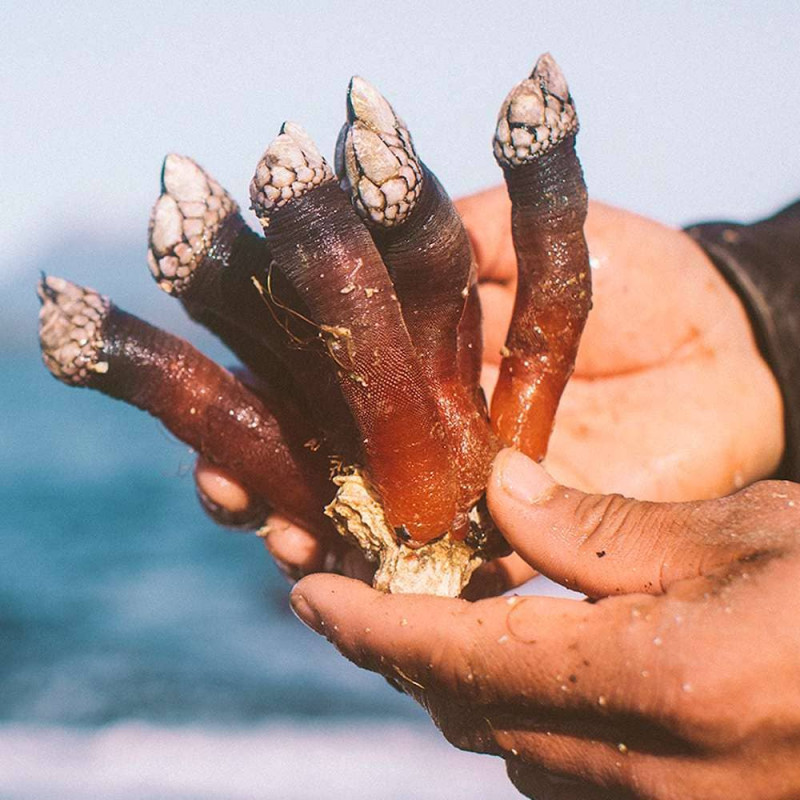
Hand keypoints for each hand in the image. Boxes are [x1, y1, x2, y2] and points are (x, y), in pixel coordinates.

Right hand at [195, 190, 783, 588]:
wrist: (725, 346)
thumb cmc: (634, 277)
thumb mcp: (530, 238)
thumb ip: (448, 240)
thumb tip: (359, 220)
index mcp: (418, 356)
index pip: (314, 377)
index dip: (257, 390)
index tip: (212, 400)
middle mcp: (425, 430)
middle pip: (320, 459)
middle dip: (260, 477)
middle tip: (221, 487)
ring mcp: (465, 490)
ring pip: (364, 525)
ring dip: (308, 536)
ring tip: (273, 537)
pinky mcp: (518, 537)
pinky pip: (447, 573)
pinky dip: (401, 583)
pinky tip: (354, 584)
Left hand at [290, 448, 799, 799]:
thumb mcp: (743, 531)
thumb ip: (602, 530)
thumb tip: (498, 497)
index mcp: (658, 689)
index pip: (456, 663)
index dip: (367, 630)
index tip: (308, 598)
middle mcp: (651, 780)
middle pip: (472, 715)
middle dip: (413, 652)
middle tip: (385, 590)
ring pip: (519, 749)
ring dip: (474, 684)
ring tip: (463, 613)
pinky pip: (578, 772)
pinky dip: (537, 713)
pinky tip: (554, 658)